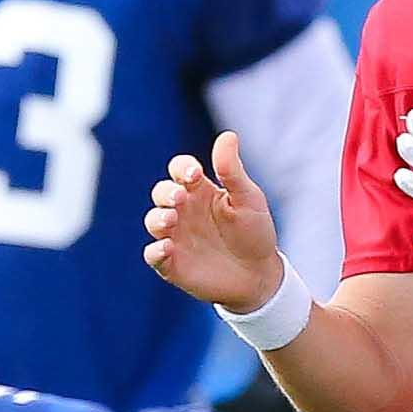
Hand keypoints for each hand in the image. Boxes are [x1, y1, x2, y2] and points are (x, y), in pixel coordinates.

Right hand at [142, 131, 284, 312]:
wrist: (259, 276)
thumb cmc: (254, 232)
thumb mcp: (248, 199)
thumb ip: (233, 170)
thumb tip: (228, 135)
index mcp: (200, 191)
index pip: (179, 170)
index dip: (181, 168)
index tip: (194, 175)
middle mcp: (184, 211)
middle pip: (161, 192)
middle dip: (166, 193)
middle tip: (180, 199)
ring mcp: (176, 236)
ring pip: (153, 221)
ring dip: (158, 218)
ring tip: (172, 220)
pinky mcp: (172, 263)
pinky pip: (153, 254)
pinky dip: (155, 251)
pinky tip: (167, 248)